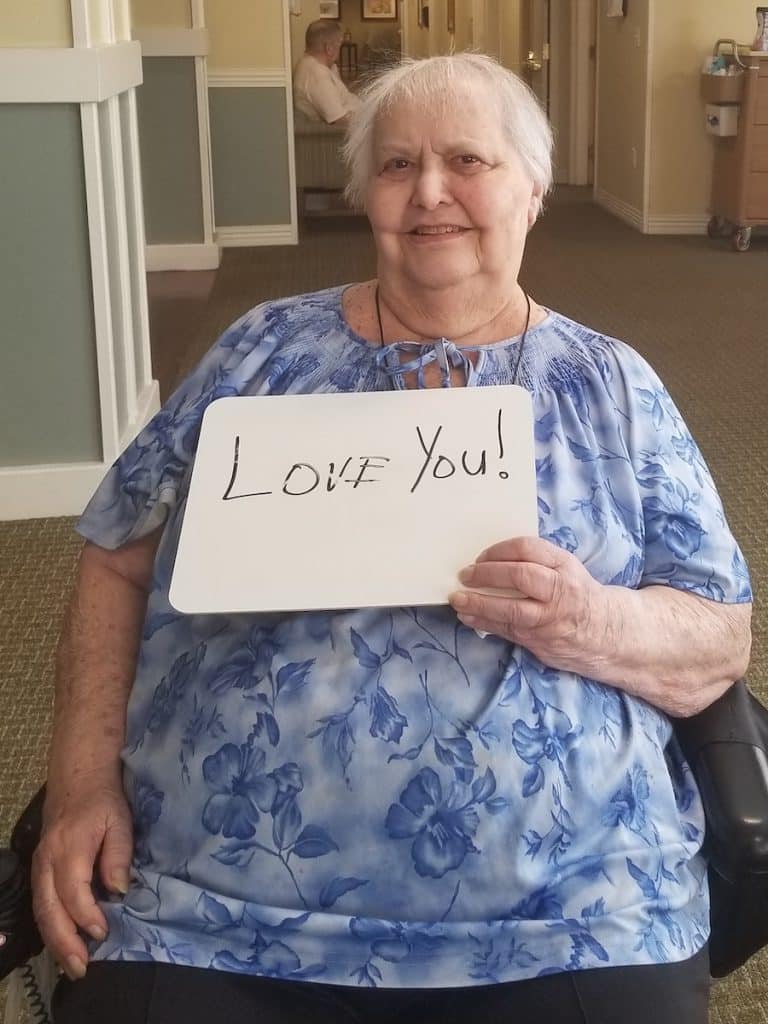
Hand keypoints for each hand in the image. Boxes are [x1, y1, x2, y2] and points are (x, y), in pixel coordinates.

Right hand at [31, 775, 132, 980]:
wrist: (78, 775)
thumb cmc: (103, 798)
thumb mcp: (120, 820)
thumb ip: (119, 856)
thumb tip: (119, 891)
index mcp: (69, 847)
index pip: (74, 892)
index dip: (87, 917)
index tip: (104, 934)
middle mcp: (47, 859)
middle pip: (49, 909)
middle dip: (64, 942)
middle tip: (81, 968)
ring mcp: (39, 863)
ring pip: (41, 910)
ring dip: (55, 940)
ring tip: (72, 965)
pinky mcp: (39, 866)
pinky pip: (41, 902)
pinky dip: (51, 925)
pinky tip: (63, 942)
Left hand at [449, 536, 609, 675]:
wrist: (606, 633)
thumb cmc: (577, 595)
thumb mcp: (566, 570)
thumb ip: (537, 562)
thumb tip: (491, 559)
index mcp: (564, 565)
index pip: (527, 548)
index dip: (499, 550)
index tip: (480, 556)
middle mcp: (560, 590)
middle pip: (518, 576)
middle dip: (486, 574)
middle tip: (464, 575)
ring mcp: (550, 618)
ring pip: (510, 609)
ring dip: (478, 603)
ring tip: (458, 599)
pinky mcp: (540, 640)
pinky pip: (507, 629)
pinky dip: (483, 622)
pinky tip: (467, 616)